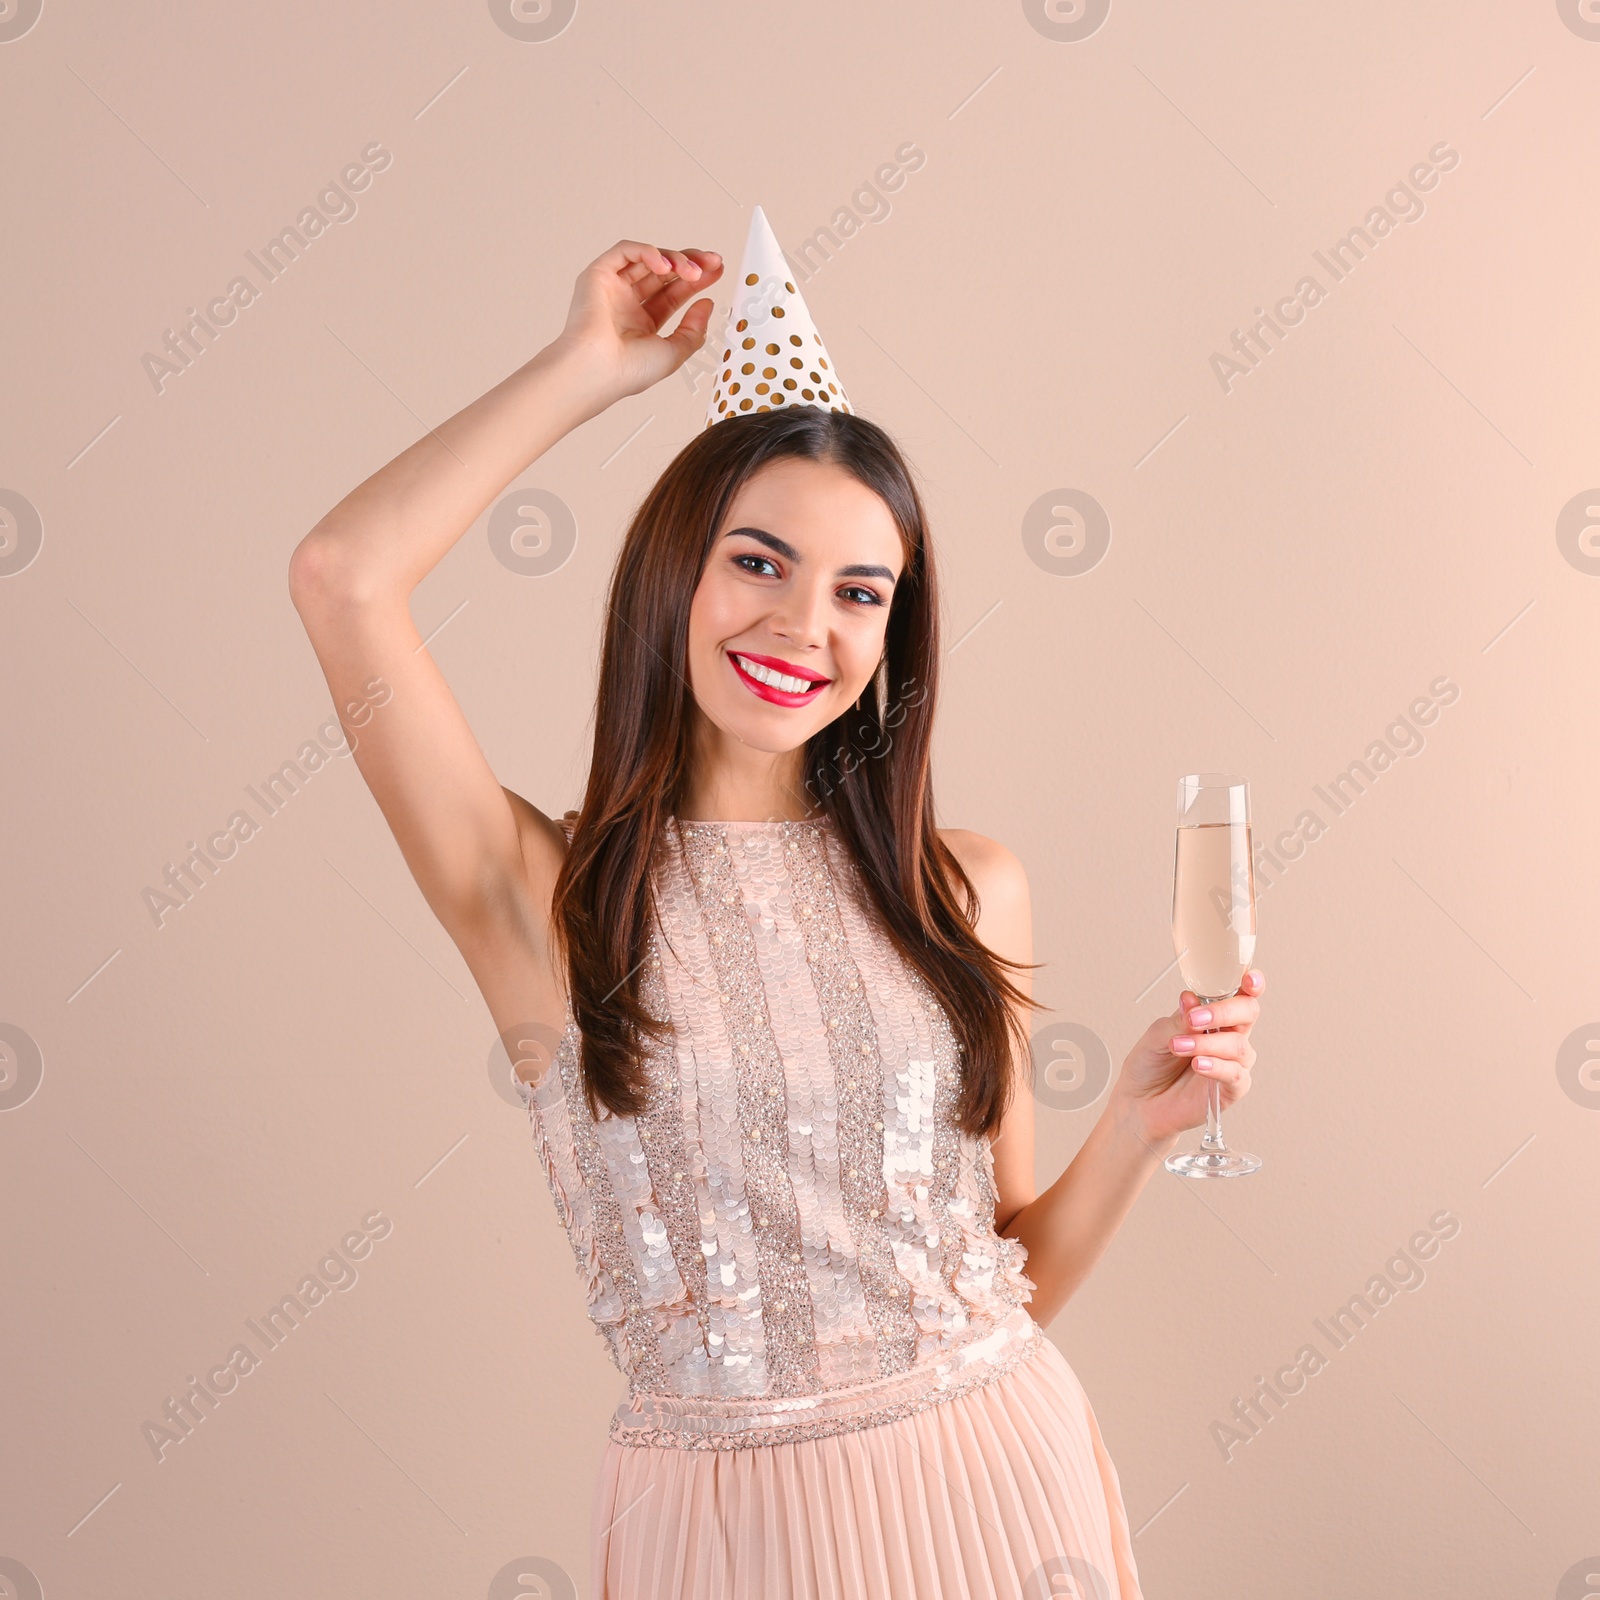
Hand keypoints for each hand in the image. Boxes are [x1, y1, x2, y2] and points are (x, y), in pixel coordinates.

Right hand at [551, 239, 723, 401]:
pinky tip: (664, 265)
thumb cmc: (628, 371)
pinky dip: (647, 252)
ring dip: (674, 259)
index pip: (673, 294)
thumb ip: (693, 330)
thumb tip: (707, 304)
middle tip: (712, 261)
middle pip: (662, 273)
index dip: (696, 281)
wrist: (597, 370)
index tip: (717, 271)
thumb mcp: (674, 352)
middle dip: (690, 263)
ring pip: (646, 260)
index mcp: (641, 324)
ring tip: (692, 271)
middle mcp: (626, 304)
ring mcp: (611, 289)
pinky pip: (624, 252)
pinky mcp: (597, 276)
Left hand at [1110, 970, 1263, 1147]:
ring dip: (1207, 1043)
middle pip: (1247, 1013)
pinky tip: (1198, 1064)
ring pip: (1238, 1045)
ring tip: (1178, 1046)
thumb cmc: (1150, 1063)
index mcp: (1214, 1016)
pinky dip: (1217, 1066)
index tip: (1248, 979)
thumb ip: (1178, 1018)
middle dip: (1224, 1011)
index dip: (1250, 984)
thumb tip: (1191, 1000)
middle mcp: (1229, 1036)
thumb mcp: (1157, 1033)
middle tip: (1195, 1019)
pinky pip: (1235, 1075)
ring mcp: (1232, 1063)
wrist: (1139, 1102)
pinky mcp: (1231, 1090)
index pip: (1240, 995)